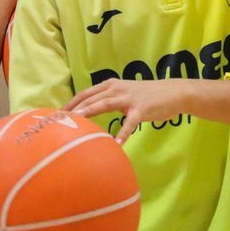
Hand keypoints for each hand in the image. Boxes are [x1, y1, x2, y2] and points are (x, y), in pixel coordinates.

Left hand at [63, 78, 185, 143]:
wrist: (174, 92)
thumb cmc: (148, 96)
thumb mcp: (125, 94)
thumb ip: (109, 100)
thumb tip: (91, 113)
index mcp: (111, 85)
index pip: (85, 93)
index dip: (70, 103)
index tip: (55, 114)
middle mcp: (117, 88)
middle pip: (91, 98)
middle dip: (73, 109)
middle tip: (58, 121)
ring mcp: (129, 98)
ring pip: (105, 104)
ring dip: (89, 112)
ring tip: (77, 123)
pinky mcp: (142, 109)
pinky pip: (129, 123)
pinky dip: (122, 134)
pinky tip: (116, 145)